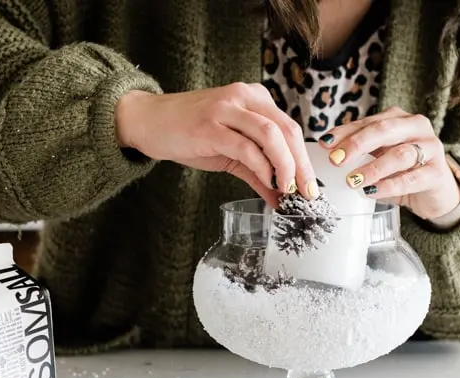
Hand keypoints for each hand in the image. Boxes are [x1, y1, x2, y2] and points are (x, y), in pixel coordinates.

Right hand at [115, 83, 318, 205]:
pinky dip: (262, 167)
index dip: (305, 159)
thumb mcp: (231, 153)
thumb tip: (281, 198)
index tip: (311, 186)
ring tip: (288, 189)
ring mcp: (227, 109)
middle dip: (302, 165)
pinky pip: (246, 147)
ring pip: (272, 135)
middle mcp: (244, 97)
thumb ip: (258, 173)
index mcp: (254, 98)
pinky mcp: (211, 126)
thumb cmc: (190, 133)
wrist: (148, 121)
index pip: (290, 128)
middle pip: (288, 130)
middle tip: (307, 193)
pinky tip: (267, 182)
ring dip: (286, 166)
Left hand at [319, 107, 459, 220]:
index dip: (346, 132)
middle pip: (385, 130)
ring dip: (373, 168)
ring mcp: (431, 149)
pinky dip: (389, 186)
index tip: (325, 144)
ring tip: (352, 181)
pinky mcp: (437, 173)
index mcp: (399, 119)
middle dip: (358, 144)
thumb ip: (359, 151)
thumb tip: (328, 151)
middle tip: (337, 159)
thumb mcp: (380, 156)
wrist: (436, 192)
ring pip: (400, 154)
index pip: (369, 122)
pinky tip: (372, 192)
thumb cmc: (403, 171)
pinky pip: (411, 179)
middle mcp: (417, 128)